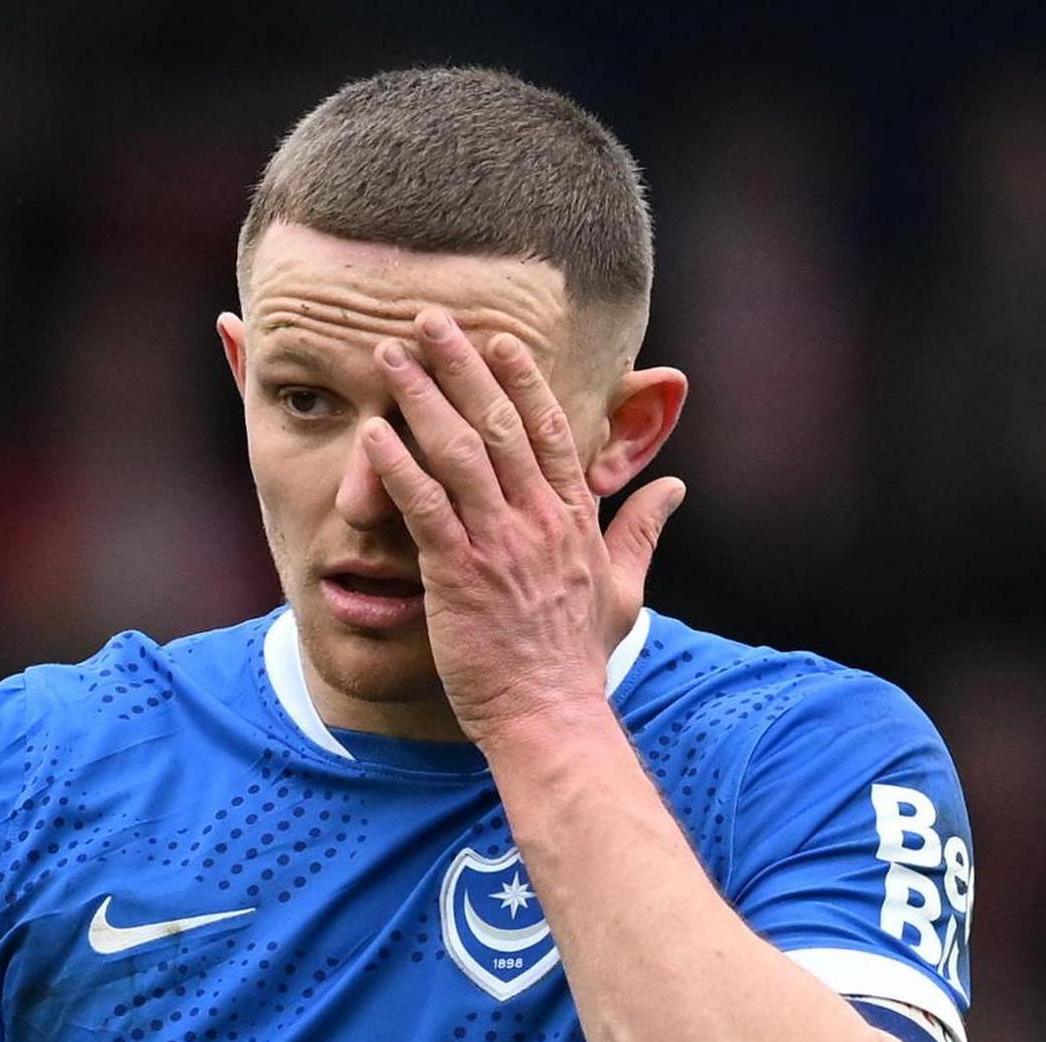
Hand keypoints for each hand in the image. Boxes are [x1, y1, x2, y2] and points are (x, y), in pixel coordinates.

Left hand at [362, 307, 685, 745]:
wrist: (551, 717)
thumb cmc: (578, 660)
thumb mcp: (623, 590)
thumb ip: (643, 531)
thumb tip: (674, 489)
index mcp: (575, 519)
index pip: (549, 430)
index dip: (522, 379)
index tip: (498, 339)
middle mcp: (540, 520)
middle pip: (499, 423)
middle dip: (462, 365)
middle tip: (429, 320)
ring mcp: (500, 544)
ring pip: (459, 453)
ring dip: (422, 398)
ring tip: (390, 356)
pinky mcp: (459, 574)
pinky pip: (425, 507)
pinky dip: (397, 467)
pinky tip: (371, 434)